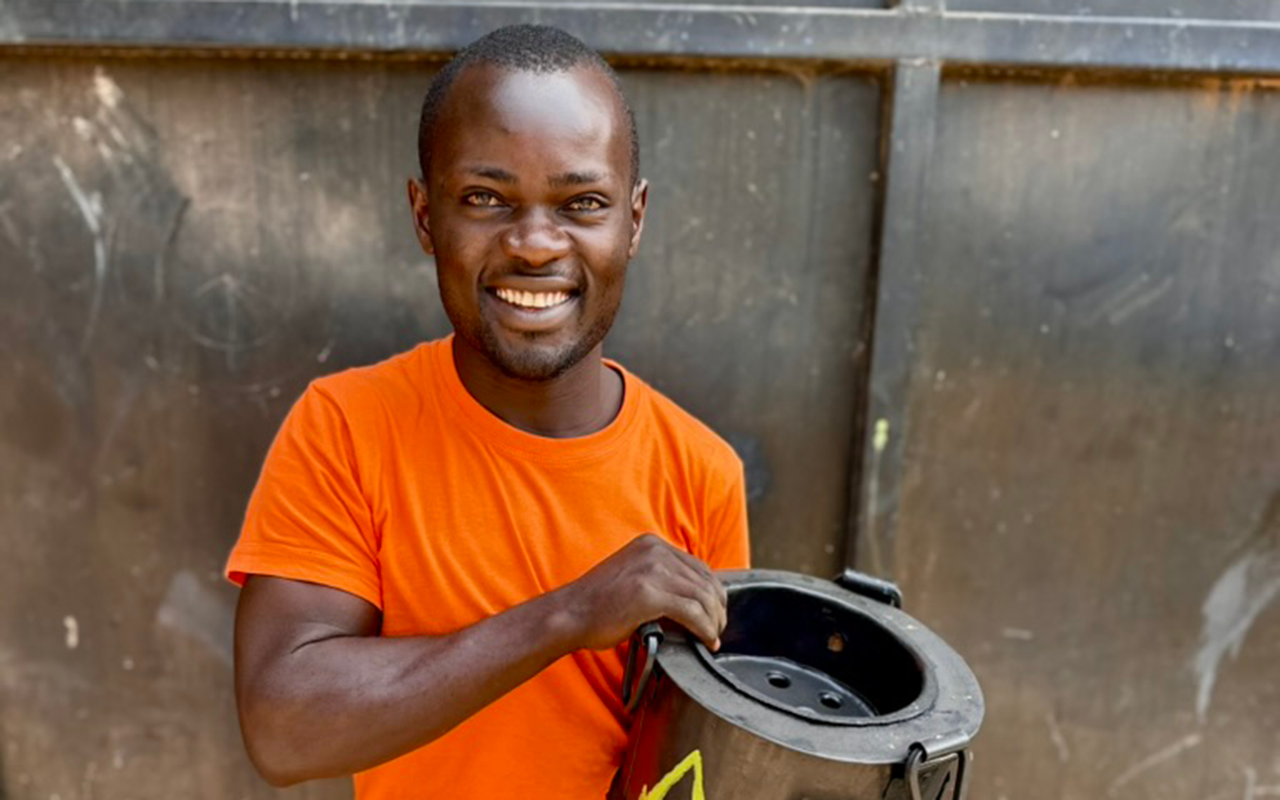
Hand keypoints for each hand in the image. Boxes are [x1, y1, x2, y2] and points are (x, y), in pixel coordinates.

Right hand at [559, 534, 727, 651]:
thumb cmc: (597, 603)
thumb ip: (660, 577)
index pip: (699, 567)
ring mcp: (653, 570)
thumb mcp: (632, 575)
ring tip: (712, 638)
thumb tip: (694, 598)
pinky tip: (705, 640)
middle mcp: (655, 551)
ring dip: (714, 621)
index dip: (713, 592)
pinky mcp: (650, 594)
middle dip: (717, 608)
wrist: (569, 614)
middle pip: (705, 580)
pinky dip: (705, 629)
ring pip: (703, 597)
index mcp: (651, 544)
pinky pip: (693, 613)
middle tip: (717, 629)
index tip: (715, 612)